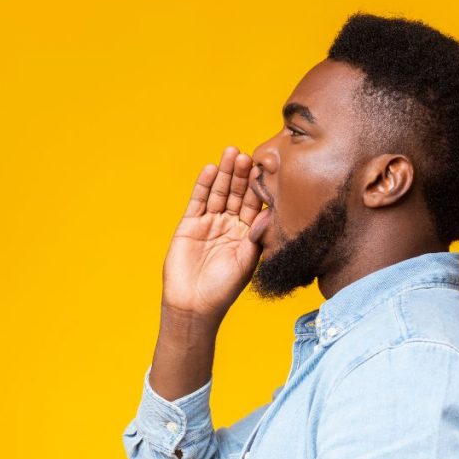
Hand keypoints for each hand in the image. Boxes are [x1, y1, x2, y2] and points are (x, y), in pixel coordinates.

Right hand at [160, 146, 269, 322]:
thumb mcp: (247, 262)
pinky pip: (198, 201)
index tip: (265, 168)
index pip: (254, 204)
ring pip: (218, 193)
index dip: (258, 186)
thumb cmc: (223, 289)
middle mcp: (229, 225)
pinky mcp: (189, 225)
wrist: (194, 305)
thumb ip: (257, 237)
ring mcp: (209, 223)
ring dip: (224, 174)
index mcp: (247, 234)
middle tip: (247, 155)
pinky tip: (211, 170)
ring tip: (230, 153)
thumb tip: (269, 213)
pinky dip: (204, 185)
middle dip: (241, 175)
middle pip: (236, 194)